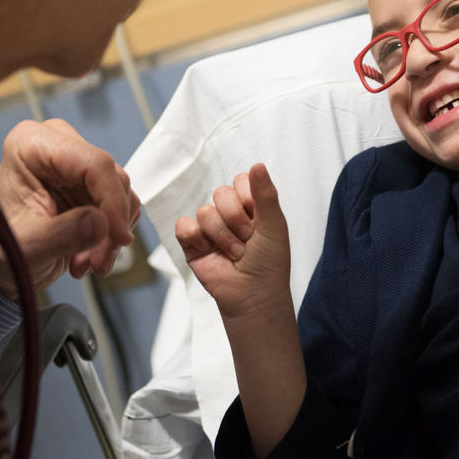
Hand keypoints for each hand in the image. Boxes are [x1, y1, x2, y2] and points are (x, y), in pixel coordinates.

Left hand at [0, 118, 139, 298]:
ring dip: (110, 234)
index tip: (118, 237)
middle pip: (111, 178)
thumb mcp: (26, 247)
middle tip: (97, 260)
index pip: (94, 163)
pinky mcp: (90, 184)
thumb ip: (61, 235)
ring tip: (85, 262)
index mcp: (31, 144)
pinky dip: (111, 234)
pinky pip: (121, 205)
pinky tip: (87, 255)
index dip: (112, 202)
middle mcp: (57, 145)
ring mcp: (76, 164)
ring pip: (121, 193)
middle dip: (110, 224)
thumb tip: (100, 224)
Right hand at [175, 164, 290, 320]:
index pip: (240, 181)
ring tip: (234, 253)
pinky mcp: (191, 243)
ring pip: (205, 211)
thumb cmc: (269, 261)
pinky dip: (196, 238)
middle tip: (247, 240)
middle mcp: (228, 213)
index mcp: (250, 205)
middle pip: (221, 193)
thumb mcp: (275, 224)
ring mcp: (209, 228)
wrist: (253, 294)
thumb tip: (257, 164)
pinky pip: (183, 225)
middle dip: (236, 220)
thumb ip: (265, 193)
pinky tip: (208, 251)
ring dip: (222, 236)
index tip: (259, 221)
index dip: (249, 200)